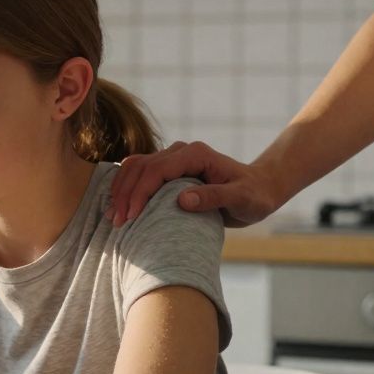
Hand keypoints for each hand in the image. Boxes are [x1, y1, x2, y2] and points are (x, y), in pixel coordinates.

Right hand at [108, 141, 284, 227]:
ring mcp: (172, 159)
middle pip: (141, 166)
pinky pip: (140, 174)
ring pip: (135, 167)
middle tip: (116, 221)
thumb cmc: (253, 196)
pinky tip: (119, 206)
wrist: (259, 189)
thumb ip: (214, 197)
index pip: (157, 169)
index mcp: (195, 154)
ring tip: (113, 216)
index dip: (140, 192)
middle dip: (125, 193)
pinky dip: (126, 188)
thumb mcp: (241, 199)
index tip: (132, 217)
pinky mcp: (168, 170)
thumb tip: (182, 200)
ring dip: (121, 190)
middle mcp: (180, 151)